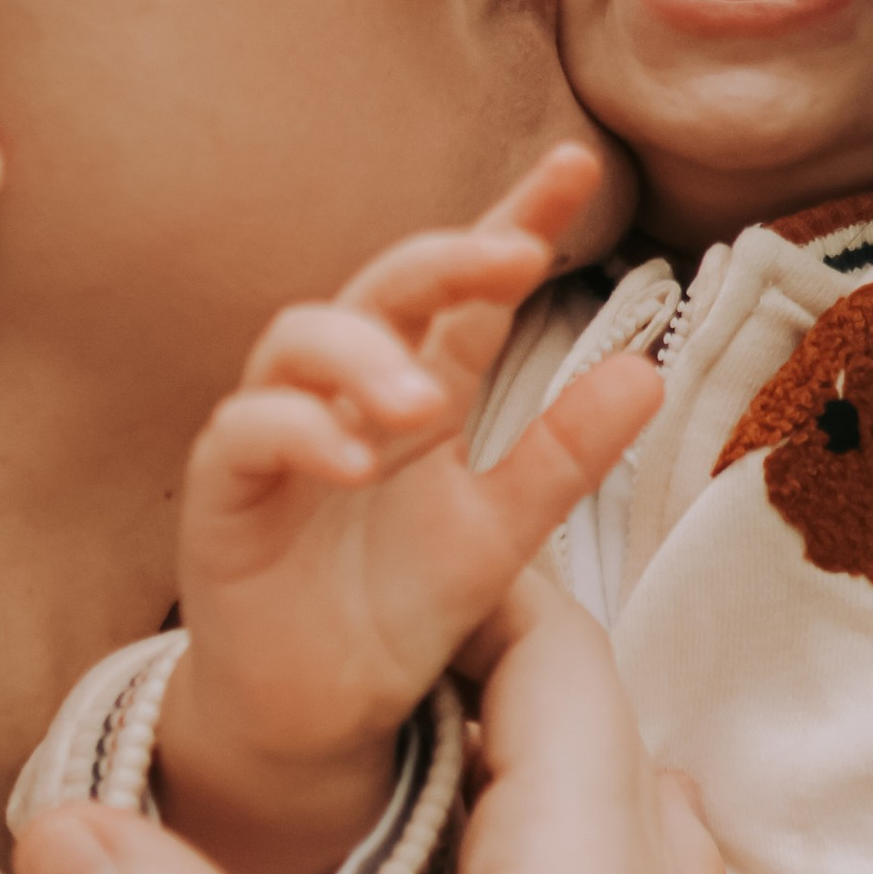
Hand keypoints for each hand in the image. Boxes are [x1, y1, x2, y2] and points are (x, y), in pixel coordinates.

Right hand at [22, 579, 707, 873]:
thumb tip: (61, 824)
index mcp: (587, 863)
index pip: (562, 652)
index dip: (479, 579)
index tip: (377, 540)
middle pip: (583, 718)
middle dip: (477, 656)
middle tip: (359, 628)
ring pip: (612, 805)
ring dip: (525, 750)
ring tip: (427, 728)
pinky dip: (570, 845)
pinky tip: (539, 873)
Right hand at [155, 144, 663, 873]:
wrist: (319, 708)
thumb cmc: (400, 602)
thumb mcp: (504, 530)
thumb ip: (565, 453)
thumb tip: (647, 371)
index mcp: (425, 383)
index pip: (471, 289)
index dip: (517, 221)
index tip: (576, 165)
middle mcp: (348, 389)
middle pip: (385, 287)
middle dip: (445, 258)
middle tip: (512, 258)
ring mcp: (279, 432)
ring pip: (299, 340)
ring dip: (364, 356)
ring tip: (423, 402)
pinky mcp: (224, 491)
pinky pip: (245, 432)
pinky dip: (297, 431)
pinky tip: (353, 456)